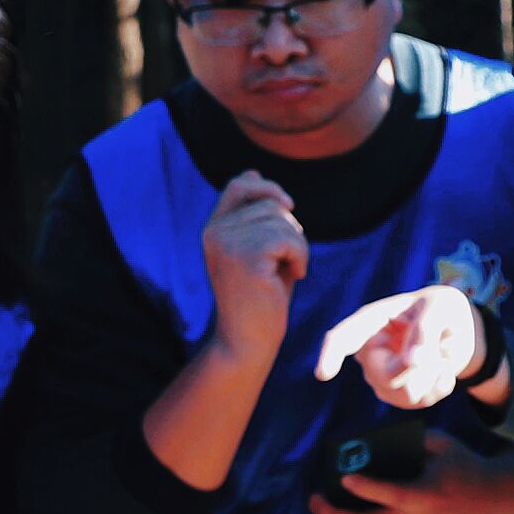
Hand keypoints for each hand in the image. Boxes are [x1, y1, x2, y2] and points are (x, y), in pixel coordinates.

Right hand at [200, 171, 307, 354]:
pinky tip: (295, 277)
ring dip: (298, 246)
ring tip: (289, 271)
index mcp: (213, 229)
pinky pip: (289, 239)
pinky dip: (300, 257)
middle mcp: (214, 232)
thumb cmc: (260, 298)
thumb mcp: (257, 249)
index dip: (266, 187)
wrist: (247, 342)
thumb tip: (253, 171)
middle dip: (291, 228)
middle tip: (288, 259)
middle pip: (270, 202)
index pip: (239, 185)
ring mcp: (226, 243)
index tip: (287, 206)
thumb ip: (255, 215)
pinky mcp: (244, 257)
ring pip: (283, 220)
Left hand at [307, 437, 513, 513]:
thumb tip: (372, 441)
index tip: (344, 478)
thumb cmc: (462, 465)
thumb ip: (412, 439)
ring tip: (316, 511)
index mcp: (427, 494)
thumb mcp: (443, 444)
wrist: (488, 500)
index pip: (393, 495)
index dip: (367, 488)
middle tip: (315, 498)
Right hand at [311, 283, 492, 412]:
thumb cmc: (442, 309)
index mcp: (372, 321)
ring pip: (408, 393)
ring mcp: (382, 377)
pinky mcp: (399, 395)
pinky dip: (443, 382)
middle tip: (442, 345)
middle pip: (388, 376)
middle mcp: (370, 352)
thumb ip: (426, 329)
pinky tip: (441, 365)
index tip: (324, 374)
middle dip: (421, 367)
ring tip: (440, 350)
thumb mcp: (441, 305)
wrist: (456, 329)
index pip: (343, 338)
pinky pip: (425, 400)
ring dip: (435, 372)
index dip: (330, 355)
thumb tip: (414, 361)